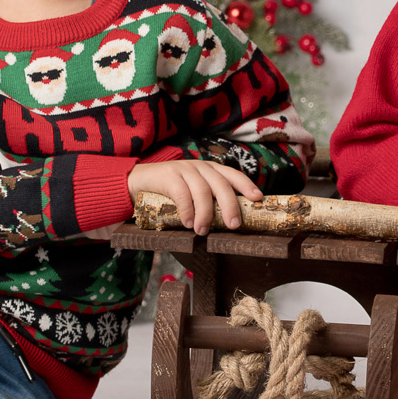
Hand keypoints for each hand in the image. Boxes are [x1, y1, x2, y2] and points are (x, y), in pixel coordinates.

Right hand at [129, 160, 262, 234]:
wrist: (138, 181)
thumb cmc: (170, 191)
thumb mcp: (192, 192)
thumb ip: (207, 201)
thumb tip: (226, 224)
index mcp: (210, 170)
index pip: (233, 175)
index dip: (246, 185)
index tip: (258, 198)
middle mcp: (201, 167)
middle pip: (221, 184)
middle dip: (230, 205)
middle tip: (234, 225)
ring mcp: (185, 169)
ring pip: (203, 191)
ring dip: (205, 213)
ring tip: (203, 231)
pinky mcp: (169, 175)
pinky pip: (182, 193)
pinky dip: (187, 210)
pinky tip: (187, 223)